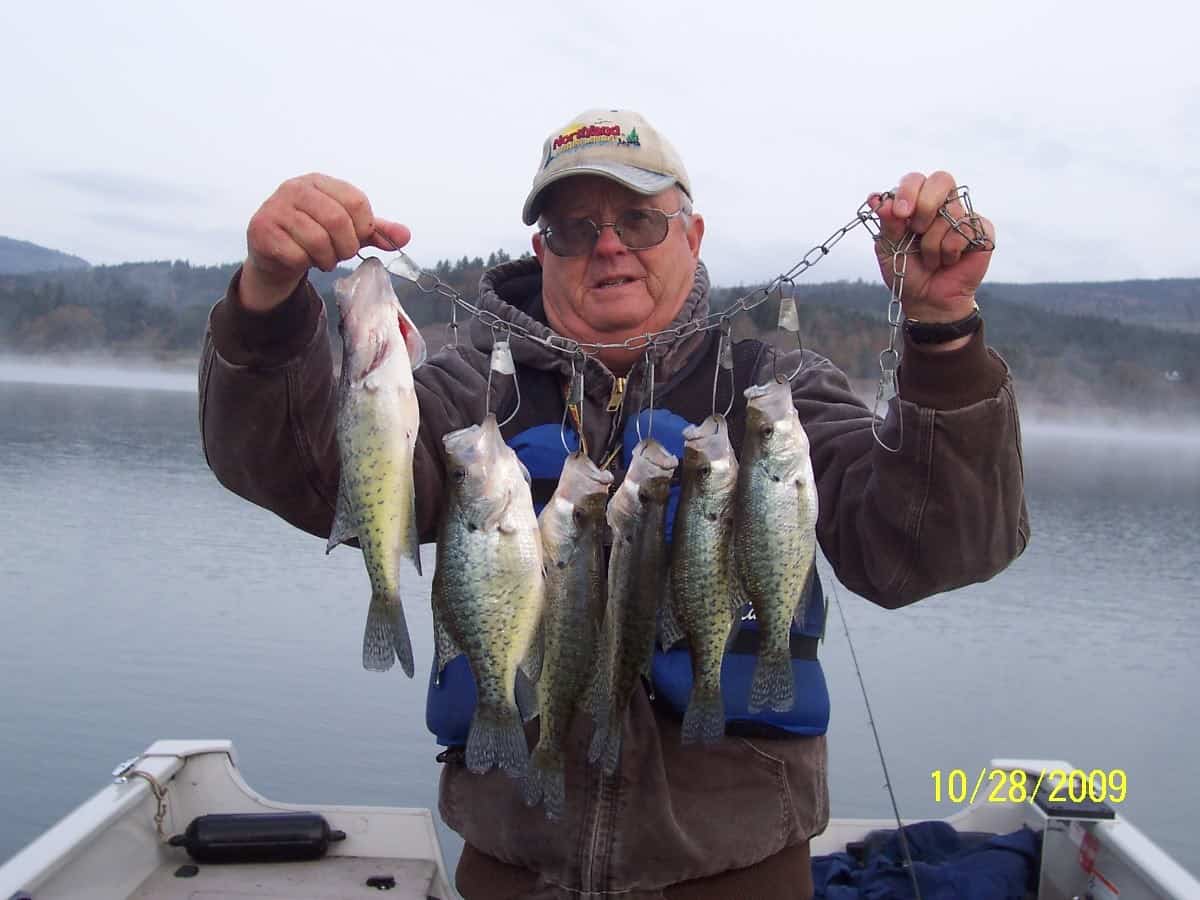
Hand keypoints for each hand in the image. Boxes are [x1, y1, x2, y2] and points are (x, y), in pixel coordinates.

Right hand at [239, 173, 411, 311]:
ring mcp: (275, 207)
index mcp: (319, 182)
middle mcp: (295, 188)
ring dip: (327, 259)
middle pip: (338, 220)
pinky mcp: (261, 230)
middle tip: (341, 254)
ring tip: (323, 258)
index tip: (357, 238)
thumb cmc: (315, 236)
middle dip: (346, 247)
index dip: (363, 228)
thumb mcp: (348, 231)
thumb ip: (375, 231)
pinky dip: (305, 264)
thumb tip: (405, 235)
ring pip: (317, 240)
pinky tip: (302, 260)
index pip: (356, 201)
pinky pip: (296, 254)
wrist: (274, 254)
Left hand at [868, 171, 994, 324]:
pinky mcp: (982, 231)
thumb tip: (876, 198)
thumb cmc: (906, 271)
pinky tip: (948, 261)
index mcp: (917, 202)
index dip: (908, 191)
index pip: (916, 179)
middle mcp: (942, 204)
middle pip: (942, 180)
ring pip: (951, 212)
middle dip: (925, 205)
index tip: (900, 213)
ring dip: (932, 243)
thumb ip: (886, 222)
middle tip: (917, 230)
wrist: (926, 299)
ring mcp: (964, 215)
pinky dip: (950, 250)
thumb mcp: (888, 247)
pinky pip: (966, 230)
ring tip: (930, 259)